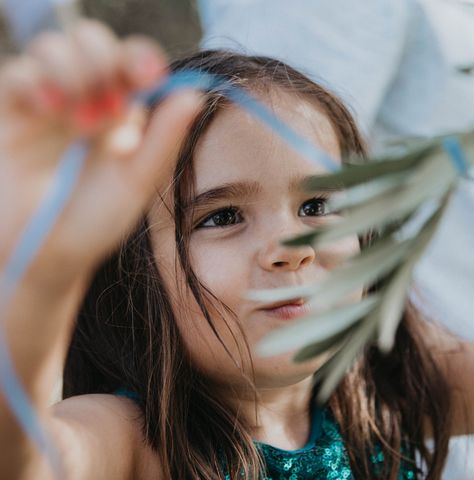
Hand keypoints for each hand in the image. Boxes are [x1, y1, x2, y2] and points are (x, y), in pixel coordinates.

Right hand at [0, 20, 202, 284]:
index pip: (131, 64)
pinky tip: (48, 110)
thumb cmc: (93, 224)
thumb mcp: (135, 184)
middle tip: (112, 108)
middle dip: (104, 59)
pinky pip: (18, 72)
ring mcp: (45, 103)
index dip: (140, 58)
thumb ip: (163, 140)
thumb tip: (194, 94)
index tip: (149, 74)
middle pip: (92, 42)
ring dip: (73, 71)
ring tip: (82, 124)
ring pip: (54, 48)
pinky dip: (35, 80)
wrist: (43, 257)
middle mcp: (83, 101)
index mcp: (122, 114)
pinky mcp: (9, 111)